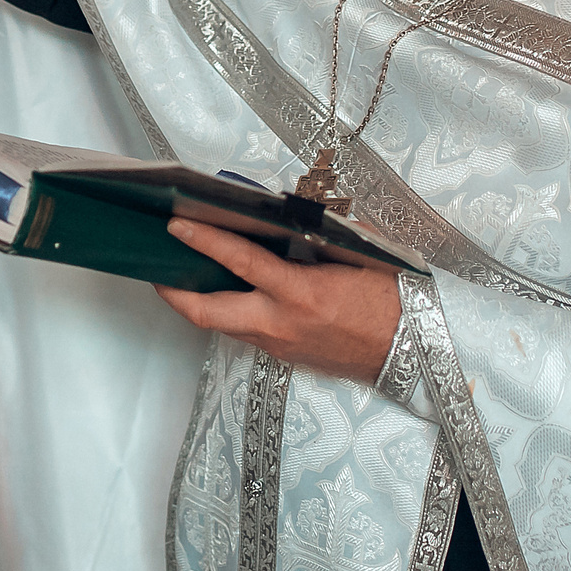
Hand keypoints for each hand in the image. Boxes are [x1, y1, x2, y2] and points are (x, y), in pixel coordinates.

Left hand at [154, 219, 403, 382]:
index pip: (240, 262)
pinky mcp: (283, 356)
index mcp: (301, 294)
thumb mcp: (359, 256)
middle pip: (205, 312)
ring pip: (220, 324)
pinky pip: (243, 331)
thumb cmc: (391, 299)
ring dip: (197, 300)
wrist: (413, 351)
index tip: (177, 224)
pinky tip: (226, 290)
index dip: (204, 240)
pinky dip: (228, 310)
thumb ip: (320, 233)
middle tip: (157, 264)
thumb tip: (288, 214)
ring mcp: (278, 344)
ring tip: (184, 271)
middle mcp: (281, 323)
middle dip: (172, 290)